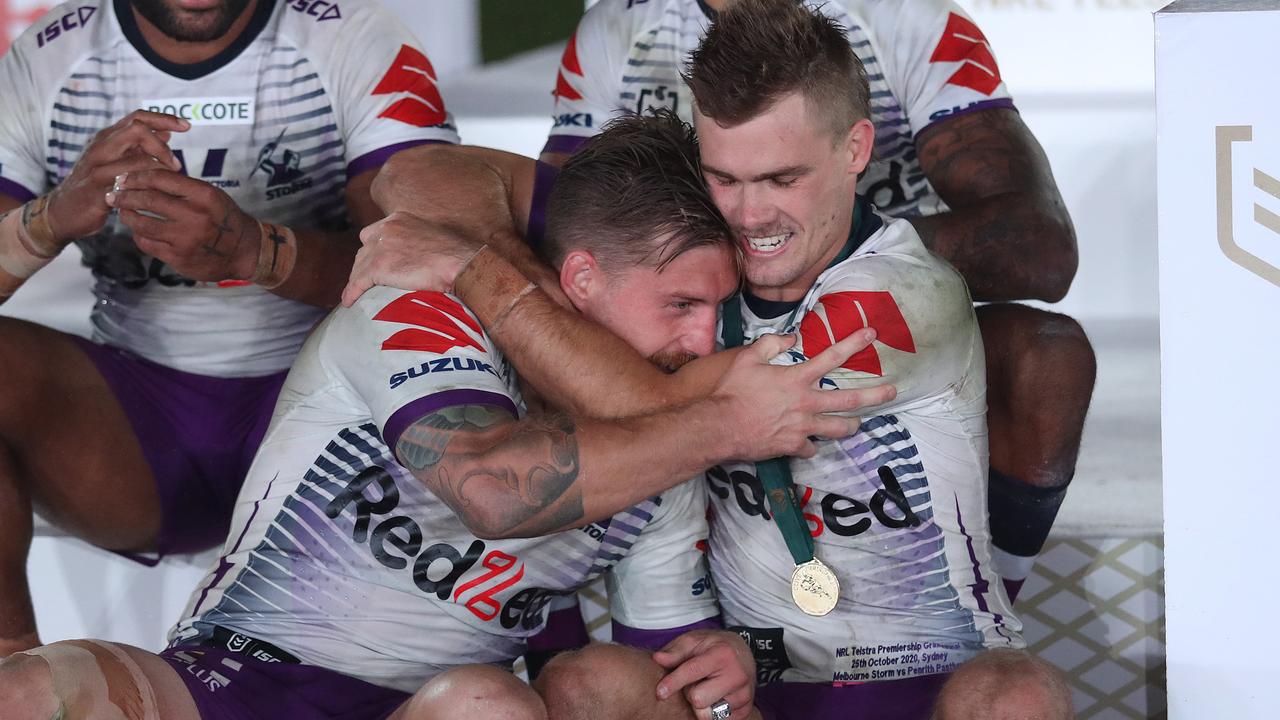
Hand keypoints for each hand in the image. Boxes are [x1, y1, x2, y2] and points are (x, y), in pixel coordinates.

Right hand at [45, 110, 187, 241]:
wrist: (64, 212)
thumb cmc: (95, 186)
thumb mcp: (116, 161)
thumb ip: (139, 148)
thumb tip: (166, 133)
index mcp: (107, 138)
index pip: (137, 117)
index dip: (163, 118)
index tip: (186, 126)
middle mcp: (101, 147)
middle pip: (137, 129)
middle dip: (162, 145)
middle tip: (176, 164)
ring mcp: (98, 167)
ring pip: (137, 158)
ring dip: (159, 170)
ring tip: (169, 183)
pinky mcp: (99, 189)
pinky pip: (130, 184)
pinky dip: (147, 188)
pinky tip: (156, 196)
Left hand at [105, 169, 258, 281]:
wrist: (245, 251)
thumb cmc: (224, 219)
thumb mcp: (211, 196)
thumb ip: (183, 188)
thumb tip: (146, 176)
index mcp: (203, 195)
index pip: (161, 178)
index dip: (138, 176)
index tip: (125, 177)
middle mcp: (194, 216)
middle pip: (148, 199)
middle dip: (125, 195)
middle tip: (113, 193)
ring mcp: (185, 238)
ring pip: (142, 223)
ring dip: (127, 215)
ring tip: (122, 211)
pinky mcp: (178, 257)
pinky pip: (147, 243)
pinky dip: (138, 235)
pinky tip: (138, 230)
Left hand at [341, 211, 484, 305]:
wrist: (462, 265)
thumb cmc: (458, 258)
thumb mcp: (433, 239)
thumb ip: (418, 243)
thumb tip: (417, 260)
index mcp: (400, 219)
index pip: (377, 233)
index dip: (375, 250)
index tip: (376, 262)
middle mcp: (387, 228)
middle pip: (364, 248)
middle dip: (363, 265)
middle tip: (366, 281)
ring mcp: (382, 247)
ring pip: (359, 266)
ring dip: (357, 280)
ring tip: (356, 294)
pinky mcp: (379, 266)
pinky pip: (358, 281)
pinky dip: (352, 292)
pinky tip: (349, 302)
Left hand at [654, 630, 758, 719]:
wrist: (744, 652)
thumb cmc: (714, 646)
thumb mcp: (694, 640)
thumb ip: (676, 651)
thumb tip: (658, 658)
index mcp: (722, 654)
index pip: (692, 672)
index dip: (673, 683)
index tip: (660, 692)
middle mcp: (737, 675)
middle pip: (698, 700)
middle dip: (691, 693)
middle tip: (695, 682)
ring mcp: (744, 694)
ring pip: (709, 714)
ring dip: (702, 704)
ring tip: (707, 689)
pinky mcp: (746, 709)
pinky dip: (713, 711)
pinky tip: (716, 697)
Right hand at [714, 328, 896, 459]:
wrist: (719, 426)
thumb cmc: (732, 391)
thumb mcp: (747, 358)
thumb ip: (771, 343)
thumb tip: (791, 335)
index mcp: (797, 378)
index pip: (831, 357)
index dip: (853, 343)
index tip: (872, 334)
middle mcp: (806, 402)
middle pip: (849, 400)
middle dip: (875, 395)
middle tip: (892, 391)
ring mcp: (802, 427)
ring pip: (838, 428)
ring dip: (851, 425)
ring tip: (858, 423)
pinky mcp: (793, 446)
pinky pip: (811, 447)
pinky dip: (812, 445)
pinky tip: (811, 443)